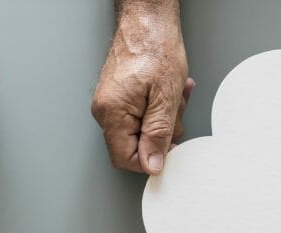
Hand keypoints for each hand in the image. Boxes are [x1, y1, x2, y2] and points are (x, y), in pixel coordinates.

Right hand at [92, 0, 192, 174]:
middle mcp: (105, 110)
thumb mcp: (166, 96)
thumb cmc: (155, 46)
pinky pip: (138, 115)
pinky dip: (157, 107)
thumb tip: (153, 165)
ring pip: (140, 130)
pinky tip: (167, 92)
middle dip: (161, 134)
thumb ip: (158, 134)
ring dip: (163, 118)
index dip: (150, 158)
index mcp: (112, 113)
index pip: (125, 159)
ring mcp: (110, 104)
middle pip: (134, 146)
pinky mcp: (118, 97)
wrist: (147, 19)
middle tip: (175, 112)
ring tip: (174, 95)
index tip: (169, 146)